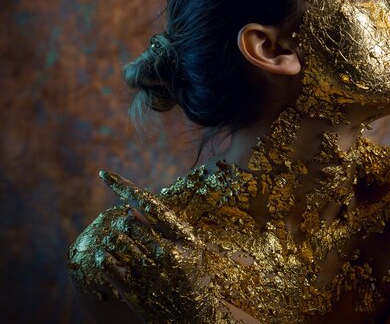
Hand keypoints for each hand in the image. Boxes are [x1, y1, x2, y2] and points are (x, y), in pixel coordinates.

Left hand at [95, 170, 215, 322]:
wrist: (192, 316)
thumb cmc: (191, 273)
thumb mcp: (192, 246)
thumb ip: (170, 225)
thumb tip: (143, 199)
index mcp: (183, 237)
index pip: (149, 203)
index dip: (124, 186)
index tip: (103, 172)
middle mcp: (167, 252)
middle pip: (127, 221)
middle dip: (125, 223)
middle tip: (131, 231)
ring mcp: (150, 272)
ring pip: (114, 240)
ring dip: (113, 239)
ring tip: (123, 246)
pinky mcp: (134, 290)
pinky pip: (106, 263)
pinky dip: (104, 256)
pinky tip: (111, 257)